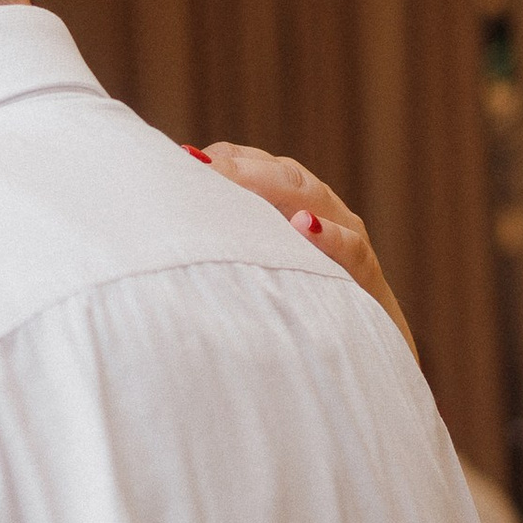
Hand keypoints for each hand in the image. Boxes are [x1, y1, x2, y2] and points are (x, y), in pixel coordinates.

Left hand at [198, 144, 415, 359]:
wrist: (359, 361)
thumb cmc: (293, 315)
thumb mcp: (254, 277)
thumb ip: (222, 248)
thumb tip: (156, 230)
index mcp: (290, 206)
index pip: (256, 167)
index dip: (223, 161)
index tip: (184, 161)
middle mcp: (320, 214)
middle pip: (281, 175)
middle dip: (239, 168)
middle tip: (198, 166)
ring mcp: (346, 240)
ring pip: (313, 198)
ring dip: (275, 186)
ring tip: (238, 179)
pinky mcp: (365, 277)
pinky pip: (351, 248)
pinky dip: (329, 236)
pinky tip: (303, 227)